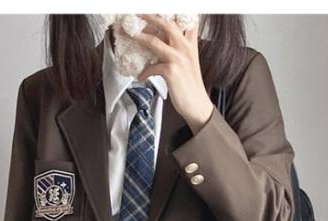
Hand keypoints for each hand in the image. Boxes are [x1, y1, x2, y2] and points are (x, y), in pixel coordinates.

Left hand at [133, 14, 214, 133]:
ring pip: (154, 41)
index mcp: (190, 43)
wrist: (197, 104)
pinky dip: (144, 72)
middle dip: (149, 15)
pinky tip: (140, 76)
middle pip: (166, 23)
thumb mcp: (189, 60)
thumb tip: (163, 40)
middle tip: (137, 12)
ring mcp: (178, 58)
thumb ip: (181, 46)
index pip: (185, 19)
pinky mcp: (171, 72)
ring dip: (139, 36)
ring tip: (129, 33)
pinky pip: (151, 67)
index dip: (172, 12)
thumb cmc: (190, 84)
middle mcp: (185, 47)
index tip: (156, 9)